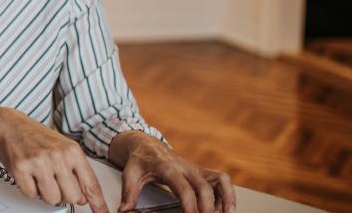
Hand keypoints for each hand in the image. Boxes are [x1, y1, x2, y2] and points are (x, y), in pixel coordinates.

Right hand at [0, 105, 109, 212]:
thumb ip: (77, 171)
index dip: (98, 203)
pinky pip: (31, 195)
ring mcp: (39, 162)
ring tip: (40, 177)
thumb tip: (85, 198)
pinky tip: (28, 175)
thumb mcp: (63, 148)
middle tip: (54, 182)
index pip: (91, 184)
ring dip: (45, 193)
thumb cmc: (36, 137)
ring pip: (52, 199)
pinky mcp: (21, 168)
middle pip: (72, 197)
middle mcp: (58, 156)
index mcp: (73, 151)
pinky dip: (29, 189)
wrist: (8, 125)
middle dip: (64, 195)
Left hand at [108, 131, 234, 212]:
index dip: (190, 206)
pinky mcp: (201, 171)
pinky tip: (224, 208)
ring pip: (219, 180)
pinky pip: (220, 179)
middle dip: (208, 207)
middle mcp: (185, 167)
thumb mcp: (129, 173)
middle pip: (204, 187)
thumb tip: (124, 209)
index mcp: (168, 168)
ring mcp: (195, 169)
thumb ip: (129, 192)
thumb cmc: (140, 159)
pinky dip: (227, 193)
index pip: (184, 189)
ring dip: (226, 198)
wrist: (147, 144)